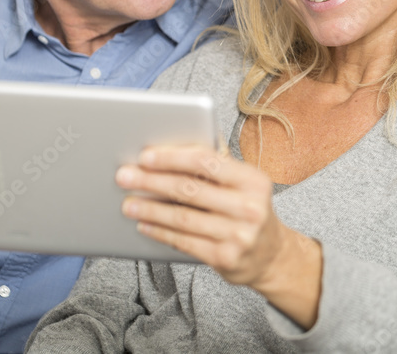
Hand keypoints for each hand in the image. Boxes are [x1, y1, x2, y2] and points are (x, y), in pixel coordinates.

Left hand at [116, 145, 321, 326]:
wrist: (271, 256)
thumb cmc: (248, 210)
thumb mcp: (244, 183)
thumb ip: (217, 162)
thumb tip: (179, 138)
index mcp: (253, 180)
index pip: (207, 161)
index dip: (172, 157)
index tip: (145, 156)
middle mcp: (249, 207)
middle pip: (190, 188)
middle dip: (151, 181)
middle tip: (125, 176)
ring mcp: (239, 235)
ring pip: (183, 217)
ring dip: (150, 208)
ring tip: (128, 202)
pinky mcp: (226, 258)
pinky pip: (184, 242)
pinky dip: (160, 231)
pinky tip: (144, 224)